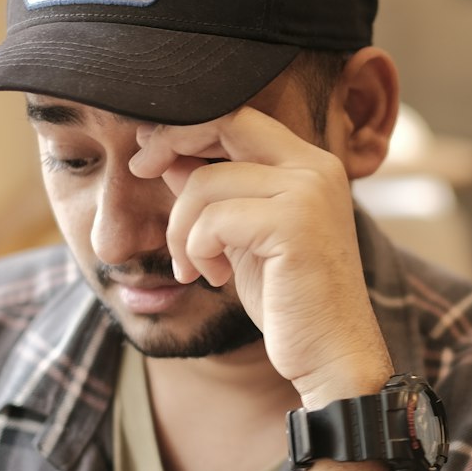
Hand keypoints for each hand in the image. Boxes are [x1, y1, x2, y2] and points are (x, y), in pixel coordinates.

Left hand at [130, 107, 391, 404]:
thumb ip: (217, 194)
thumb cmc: (289, 300)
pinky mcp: (293, 225)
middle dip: (170, 140)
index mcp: (310, 165)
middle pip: (223, 121)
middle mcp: (315, 168)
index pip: (236, 116)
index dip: (186, 126)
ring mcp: (308, 192)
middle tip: (140, 169)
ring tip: (194, 266)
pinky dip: (196, 250)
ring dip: (181, 229)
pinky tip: (212, 277)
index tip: (150, 154)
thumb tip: (168, 155)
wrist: (332, 354)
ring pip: (205, 183)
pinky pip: (212, 220)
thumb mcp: (243, 237)